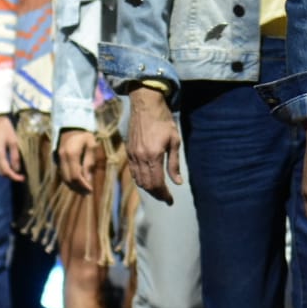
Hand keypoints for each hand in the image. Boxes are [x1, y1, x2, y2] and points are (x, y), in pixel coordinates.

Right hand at [0, 115, 22, 179]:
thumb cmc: (5, 128)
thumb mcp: (13, 141)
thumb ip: (15, 156)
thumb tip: (17, 169)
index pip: (6, 171)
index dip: (14, 176)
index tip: (22, 179)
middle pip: (1, 171)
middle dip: (11, 175)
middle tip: (21, 175)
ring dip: (7, 171)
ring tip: (18, 170)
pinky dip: (4, 165)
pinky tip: (11, 163)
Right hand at [57, 129, 102, 193]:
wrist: (71, 128)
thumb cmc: (84, 136)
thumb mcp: (91, 145)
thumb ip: (89, 162)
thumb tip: (88, 180)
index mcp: (71, 154)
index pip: (75, 175)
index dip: (82, 185)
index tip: (90, 190)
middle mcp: (63, 158)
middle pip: (68, 179)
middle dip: (78, 188)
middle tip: (88, 193)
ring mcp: (59, 160)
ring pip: (64, 179)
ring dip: (73, 187)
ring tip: (84, 191)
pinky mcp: (58, 161)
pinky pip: (63, 175)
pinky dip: (70, 182)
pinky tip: (78, 185)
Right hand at [125, 87, 181, 202]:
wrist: (146, 106)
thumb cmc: (164, 121)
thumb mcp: (174, 141)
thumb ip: (174, 163)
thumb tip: (178, 182)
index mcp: (153, 156)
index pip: (157, 183)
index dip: (164, 195)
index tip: (170, 201)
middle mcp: (140, 158)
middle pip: (146, 185)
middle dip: (157, 194)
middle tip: (166, 197)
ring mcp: (132, 155)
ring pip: (138, 180)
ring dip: (148, 188)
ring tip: (159, 190)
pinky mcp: (128, 151)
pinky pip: (133, 172)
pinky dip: (140, 179)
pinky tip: (148, 179)